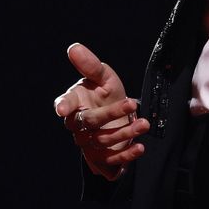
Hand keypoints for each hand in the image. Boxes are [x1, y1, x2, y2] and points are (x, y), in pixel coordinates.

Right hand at [52, 42, 148, 180]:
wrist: (119, 118)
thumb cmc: (107, 94)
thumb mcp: (103, 77)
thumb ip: (90, 65)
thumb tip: (73, 48)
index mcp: (74, 103)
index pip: (66, 103)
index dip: (64, 106)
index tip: (63, 109)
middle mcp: (78, 125)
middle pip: (89, 121)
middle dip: (110, 113)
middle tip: (133, 104)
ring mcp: (88, 143)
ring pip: (103, 140)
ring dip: (125, 132)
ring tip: (144, 124)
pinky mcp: (101, 158)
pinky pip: (112, 160)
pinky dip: (126, 155)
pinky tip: (140, 148)